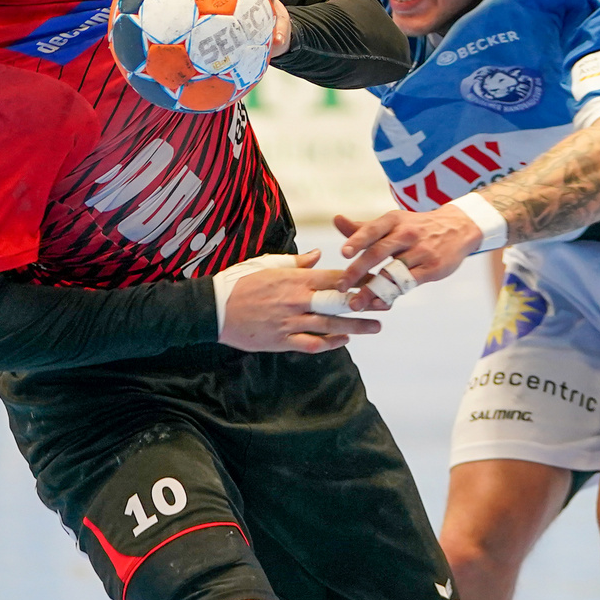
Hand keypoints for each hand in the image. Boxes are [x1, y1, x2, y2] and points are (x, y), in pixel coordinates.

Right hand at [218, 248, 381, 352]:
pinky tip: (343, 341)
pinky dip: (329, 344)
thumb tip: (317, 255)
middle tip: (386, 304)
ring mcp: (290, 322)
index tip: (377, 278)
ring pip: (330, 325)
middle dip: (364, 303)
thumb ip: (296, 262)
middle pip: (338, 302)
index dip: (358, 278)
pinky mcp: (281, 341)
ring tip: (375, 327)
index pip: (334, 278)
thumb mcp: (267, 264)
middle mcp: (297, 300)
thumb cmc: (239, 282)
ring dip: (355, 327)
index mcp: (295, 279)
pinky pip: (311, 344)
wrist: (213, 308)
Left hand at [334, 206, 481, 293]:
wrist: (457, 229)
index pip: (372, 230)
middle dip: (358, 270)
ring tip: (356, 303)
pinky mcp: (432, 268)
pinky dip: (392, 294)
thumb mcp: (392, 222)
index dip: (358, 241)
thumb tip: (336, 220)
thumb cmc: (416, 227)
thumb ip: (363, 228)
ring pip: (392, 272)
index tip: (344, 253)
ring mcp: (421, 252)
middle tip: (341, 286)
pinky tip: (378, 303)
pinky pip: (408, 284)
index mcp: (393, 221)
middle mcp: (407, 234)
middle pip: (379, 252)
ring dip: (372, 290)